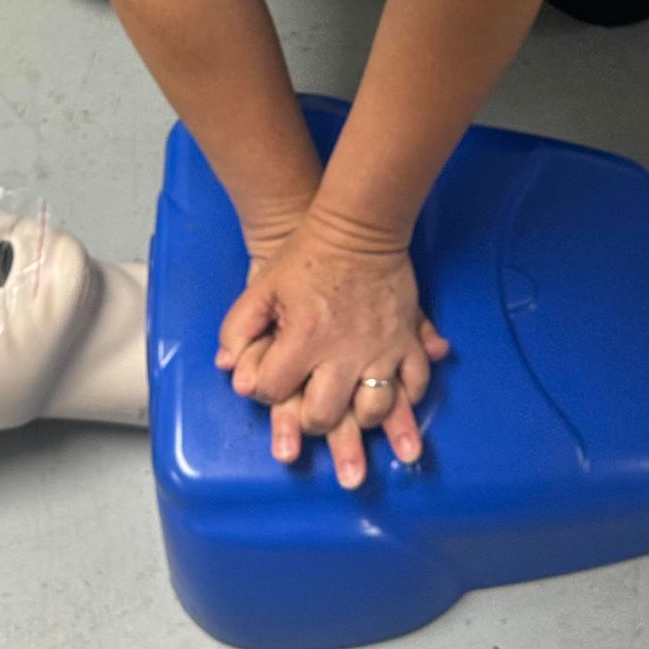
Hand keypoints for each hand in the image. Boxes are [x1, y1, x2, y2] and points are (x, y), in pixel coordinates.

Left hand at [216, 216, 449, 488]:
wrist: (358, 228)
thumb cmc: (304, 257)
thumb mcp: (261, 287)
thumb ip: (237, 329)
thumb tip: (232, 372)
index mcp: (303, 337)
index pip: (273, 391)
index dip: (265, 390)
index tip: (270, 380)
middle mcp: (344, 351)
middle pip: (324, 415)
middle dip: (311, 420)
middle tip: (311, 411)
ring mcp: (381, 348)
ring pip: (375, 410)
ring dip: (361, 419)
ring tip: (353, 414)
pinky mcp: (407, 339)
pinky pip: (416, 383)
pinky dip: (408, 398)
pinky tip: (396, 402)